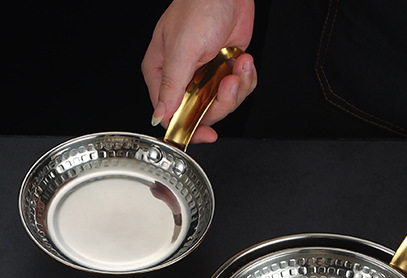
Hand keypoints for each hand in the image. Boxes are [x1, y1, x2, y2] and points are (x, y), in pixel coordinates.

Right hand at [142, 0, 256, 142]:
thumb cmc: (198, 6)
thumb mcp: (182, 50)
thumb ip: (171, 86)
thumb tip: (160, 116)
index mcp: (162, 73)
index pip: (171, 114)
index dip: (190, 127)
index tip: (207, 134)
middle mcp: (183, 77)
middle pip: (201, 113)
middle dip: (222, 101)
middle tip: (228, 82)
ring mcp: (206, 74)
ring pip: (223, 103)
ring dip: (237, 88)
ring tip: (239, 66)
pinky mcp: (225, 69)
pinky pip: (238, 89)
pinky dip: (246, 78)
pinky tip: (243, 60)